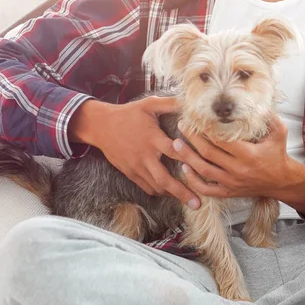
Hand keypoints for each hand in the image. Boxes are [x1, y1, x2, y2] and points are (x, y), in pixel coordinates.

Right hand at [68, 97, 200, 208]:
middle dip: (182, 192)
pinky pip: (146, 187)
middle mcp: (145, 155)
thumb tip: (188, 100)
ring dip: (172, 194)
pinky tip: (170, 193)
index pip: (174, 152)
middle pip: (165, 178)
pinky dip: (159, 192)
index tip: (204, 169)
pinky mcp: (130, 172)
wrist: (101, 126)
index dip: (189, 160)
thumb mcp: (149, 104)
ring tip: (188, 201)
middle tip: (197, 203)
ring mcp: (136, 166)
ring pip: (156, 186)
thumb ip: (169, 103)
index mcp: (152, 138)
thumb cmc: (128, 113)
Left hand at [173, 116, 293, 199]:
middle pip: (208, 153)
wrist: (281, 182)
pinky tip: (185, 168)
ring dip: (187, 157)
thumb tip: (261, 101)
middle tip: (181, 126)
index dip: (205, 130)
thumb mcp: (279, 133)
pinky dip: (193, 180)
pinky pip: (207, 189)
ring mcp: (231, 182)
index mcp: (248, 154)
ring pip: (203, 170)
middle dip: (191, 139)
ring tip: (176, 145)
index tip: (195, 119)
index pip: (221, 140)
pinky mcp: (228, 192)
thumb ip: (271, 117)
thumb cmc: (278, 154)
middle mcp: (237, 169)